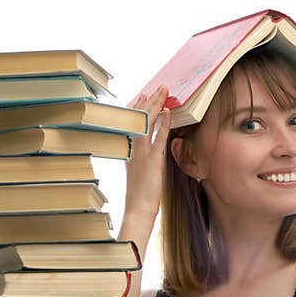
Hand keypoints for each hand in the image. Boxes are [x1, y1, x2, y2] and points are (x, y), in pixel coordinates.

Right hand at [124, 86, 171, 219]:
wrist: (138, 208)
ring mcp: (141, 152)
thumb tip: (149, 148)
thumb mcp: (137, 170)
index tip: (143, 94)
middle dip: (149, 100)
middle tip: (158, 87)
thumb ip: (140, 156)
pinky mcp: (153, 160)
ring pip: (147, 122)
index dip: (137, 106)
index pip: (131, 121)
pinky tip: (168, 112)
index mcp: (127, 149)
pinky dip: (163, 123)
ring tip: (164, 91)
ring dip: (156, 105)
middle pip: (139, 117)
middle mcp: (132, 147)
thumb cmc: (140, 193)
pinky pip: (158, 137)